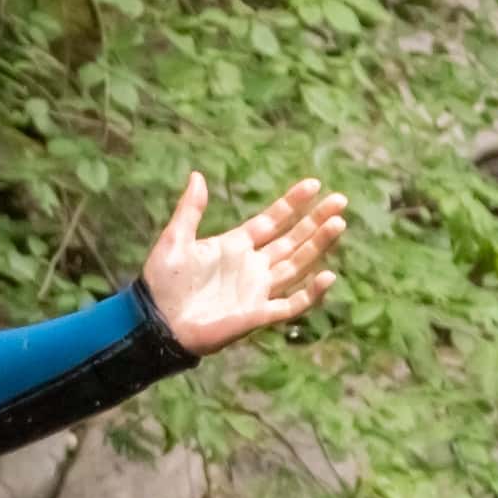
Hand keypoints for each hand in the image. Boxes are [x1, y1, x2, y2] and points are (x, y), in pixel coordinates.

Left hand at [140, 172, 346, 354]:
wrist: (156, 322)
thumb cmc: (161, 284)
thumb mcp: (175, 239)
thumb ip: (190, 210)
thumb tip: (197, 175)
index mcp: (236, 245)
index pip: (272, 220)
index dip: (293, 203)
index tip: (314, 184)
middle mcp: (252, 266)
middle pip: (293, 239)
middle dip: (316, 220)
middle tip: (340, 200)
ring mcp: (258, 290)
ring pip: (297, 265)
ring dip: (318, 246)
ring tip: (339, 224)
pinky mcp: (258, 315)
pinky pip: (291, 304)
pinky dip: (310, 293)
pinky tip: (327, 276)